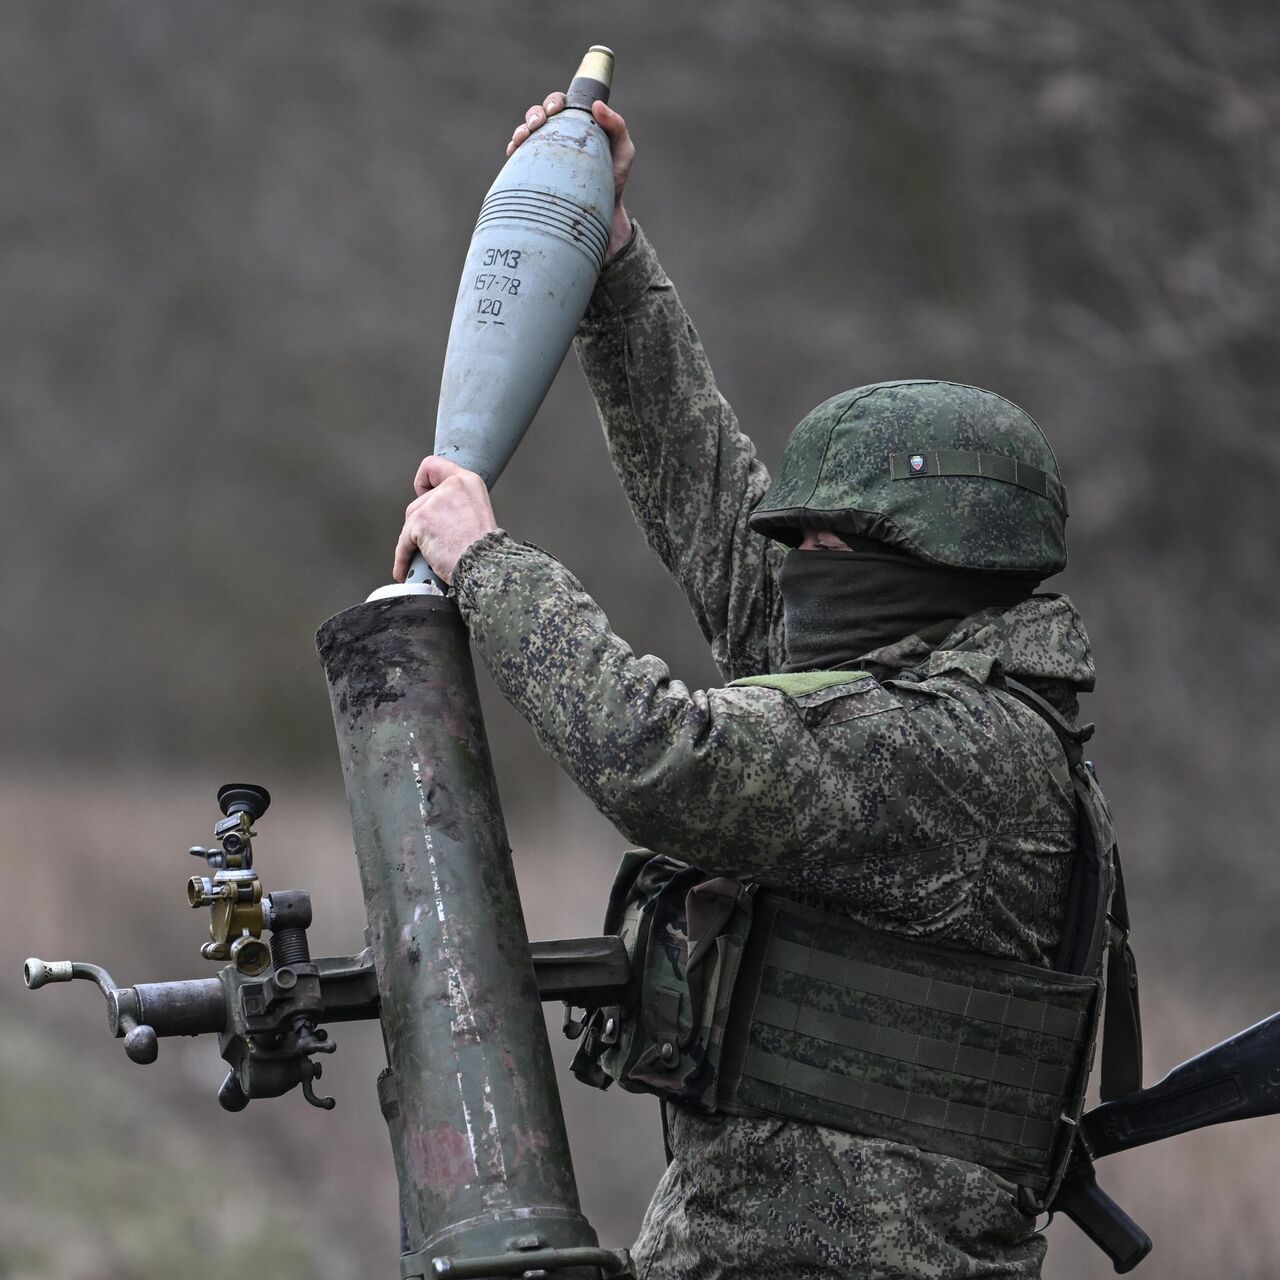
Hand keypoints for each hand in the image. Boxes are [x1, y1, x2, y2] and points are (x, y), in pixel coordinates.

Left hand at [393, 456, 497, 584]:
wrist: (485, 567)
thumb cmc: (484, 550)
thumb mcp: (477, 513)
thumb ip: (456, 504)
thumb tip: (436, 513)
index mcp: (468, 482)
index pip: (432, 466)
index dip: (424, 483)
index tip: (422, 494)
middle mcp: (451, 486)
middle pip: (419, 502)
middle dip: (422, 523)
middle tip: (436, 540)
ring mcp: (434, 503)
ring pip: (410, 521)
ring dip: (414, 540)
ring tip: (426, 557)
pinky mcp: (420, 521)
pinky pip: (404, 542)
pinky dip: (403, 558)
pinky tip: (404, 569)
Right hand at [506, 92, 634, 261]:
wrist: (603, 213)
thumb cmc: (614, 179)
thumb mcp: (623, 151)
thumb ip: (617, 126)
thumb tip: (597, 105)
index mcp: (575, 124)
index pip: (560, 104)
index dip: (554, 101)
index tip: (556, 110)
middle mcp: (556, 135)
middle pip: (538, 114)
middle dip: (534, 113)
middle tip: (539, 123)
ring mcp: (543, 154)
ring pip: (524, 132)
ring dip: (521, 130)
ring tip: (524, 137)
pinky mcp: (534, 173)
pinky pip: (517, 158)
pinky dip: (513, 150)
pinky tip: (515, 151)